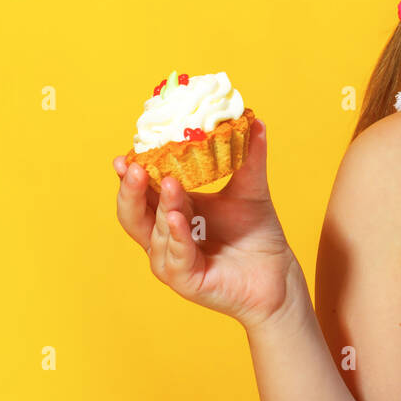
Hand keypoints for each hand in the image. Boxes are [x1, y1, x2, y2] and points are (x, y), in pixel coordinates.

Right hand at [113, 118, 300, 330]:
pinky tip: (175, 218)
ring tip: (168, 183)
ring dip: (160, 206)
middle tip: (133, 167)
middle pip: (134, 214)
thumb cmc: (257, 234)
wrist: (278, 274)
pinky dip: (174, 236)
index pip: (143, 191)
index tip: (123, 156)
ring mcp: (172, 260)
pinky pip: (175, 257)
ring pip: (154, 232)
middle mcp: (165, 236)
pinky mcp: (186, 280)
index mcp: (173, 211)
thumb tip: (255, 120)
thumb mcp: (250, 189)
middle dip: (130, 190)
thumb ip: (249, 157)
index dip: (131, 174)